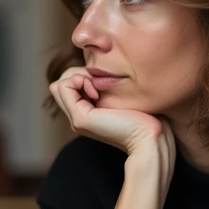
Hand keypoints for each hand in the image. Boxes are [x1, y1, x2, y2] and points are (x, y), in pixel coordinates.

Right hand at [49, 66, 173, 159]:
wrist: (150, 138)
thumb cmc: (145, 116)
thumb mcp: (122, 96)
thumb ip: (107, 88)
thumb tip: (98, 71)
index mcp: (87, 113)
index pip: (68, 85)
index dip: (82, 76)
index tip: (103, 83)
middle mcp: (78, 118)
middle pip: (60, 84)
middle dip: (77, 75)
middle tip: (98, 84)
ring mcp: (76, 120)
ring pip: (58, 85)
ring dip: (77, 77)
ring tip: (97, 88)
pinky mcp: (79, 118)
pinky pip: (63, 87)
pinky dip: (78, 80)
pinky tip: (96, 91)